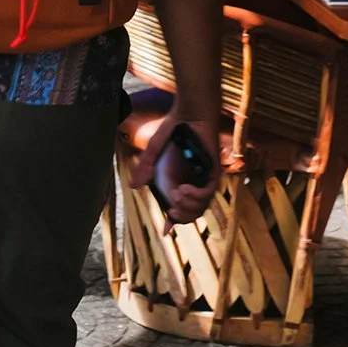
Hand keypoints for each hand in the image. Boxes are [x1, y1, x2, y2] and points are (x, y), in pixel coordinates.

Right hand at [129, 112, 219, 226]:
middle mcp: (192, 183)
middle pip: (191, 213)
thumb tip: (134, 186)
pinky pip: (207, 193)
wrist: (188, 116)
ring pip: (200, 206)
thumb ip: (145, 169)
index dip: (172, 221)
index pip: (178, 207)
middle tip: (171, 212)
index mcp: (177, 181)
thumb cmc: (172, 131)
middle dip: (181, 217)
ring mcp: (203, 179)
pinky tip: (184, 189)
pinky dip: (196, 196)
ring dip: (187, 206)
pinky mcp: (213, 172)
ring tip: (177, 195)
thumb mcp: (153, 153)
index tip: (164, 231)